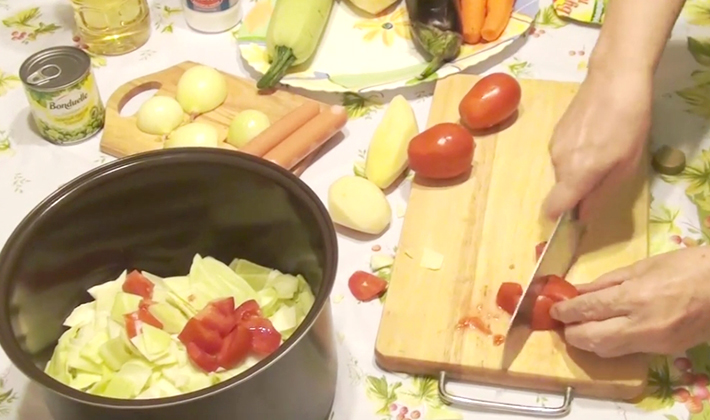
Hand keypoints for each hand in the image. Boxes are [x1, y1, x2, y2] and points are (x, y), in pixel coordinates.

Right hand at [543, 69, 652, 219]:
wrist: (614, 78)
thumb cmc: (629, 122)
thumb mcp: (627, 164)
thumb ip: (602, 193)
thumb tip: (585, 214)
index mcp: (576, 174)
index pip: (552, 208)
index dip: (560, 218)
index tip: (575, 218)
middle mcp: (558, 163)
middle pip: (562, 189)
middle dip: (578, 190)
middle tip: (605, 174)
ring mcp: (553, 146)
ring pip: (563, 171)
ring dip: (578, 170)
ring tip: (603, 150)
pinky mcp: (555, 132)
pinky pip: (563, 155)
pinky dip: (575, 154)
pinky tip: (595, 136)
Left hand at [550, 247, 709, 356]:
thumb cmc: (688, 266)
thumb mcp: (643, 266)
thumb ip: (607, 282)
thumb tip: (578, 290)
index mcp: (636, 297)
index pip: (589, 309)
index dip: (566, 311)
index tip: (552, 310)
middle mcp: (642, 324)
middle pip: (593, 338)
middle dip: (572, 333)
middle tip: (562, 322)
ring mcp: (654, 341)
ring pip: (608, 351)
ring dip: (588, 342)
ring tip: (578, 327)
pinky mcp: (664, 351)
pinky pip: (627, 351)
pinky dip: (610, 344)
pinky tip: (604, 332)